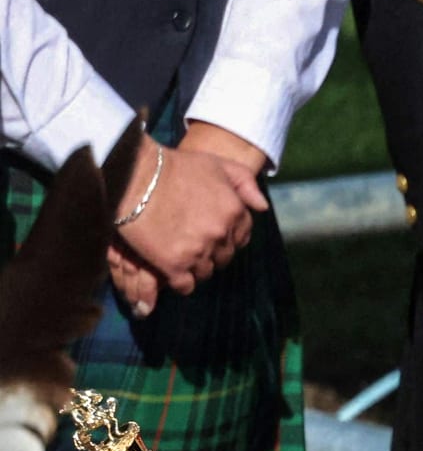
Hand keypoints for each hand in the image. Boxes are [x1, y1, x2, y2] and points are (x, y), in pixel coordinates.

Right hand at [114, 138, 265, 297]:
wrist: (133, 175)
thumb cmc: (173, 167)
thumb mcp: (217, 164)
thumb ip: (245, 183)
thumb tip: (262, 207)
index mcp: (234, 211)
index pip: (242, 236)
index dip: (227, 237)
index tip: (212, 235)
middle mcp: (220, 233)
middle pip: (224, 256)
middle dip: (212, 253)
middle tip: (193, 246)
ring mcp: (198, 251)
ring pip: (206, 272)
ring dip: (196, 267)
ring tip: (181, 257)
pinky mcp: (173, 264)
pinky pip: (185, 285)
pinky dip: (180, 282)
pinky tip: (171, 272)